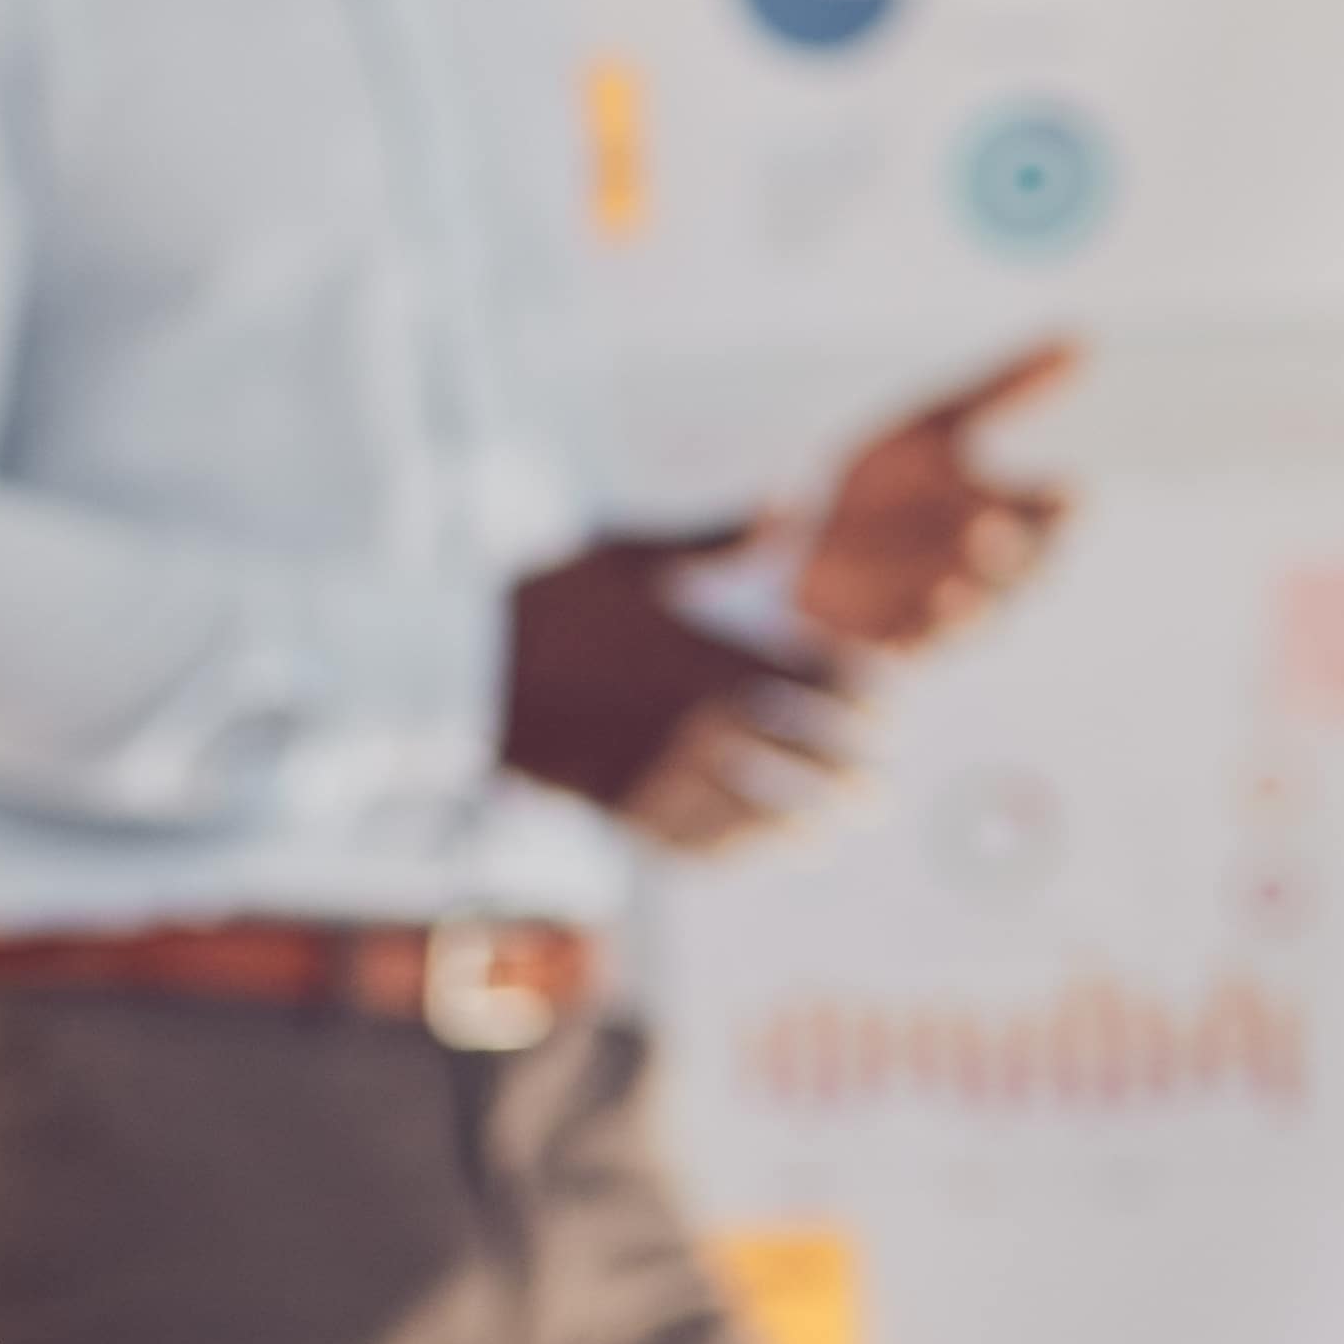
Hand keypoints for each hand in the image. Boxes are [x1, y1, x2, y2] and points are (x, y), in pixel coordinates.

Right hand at [500, 530, 862, 850]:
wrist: (458, 669)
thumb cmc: (543, 601)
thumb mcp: (630, 552)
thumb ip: (719, 534)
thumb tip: (790, 494)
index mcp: (711, 653)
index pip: (820, 681)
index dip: (865, 698)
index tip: (885, 710)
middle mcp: (699, 719)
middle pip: (807, 754)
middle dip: (852, 772)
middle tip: (878, 788)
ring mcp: (661, 770)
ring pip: (759, 807)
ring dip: (804, 822)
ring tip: (832, 830)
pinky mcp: (620, 806)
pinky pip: (694, 840)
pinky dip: (733, 849)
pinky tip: (753, 850)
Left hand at [787, 338, 1079, 654]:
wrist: (807, 532)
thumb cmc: (891, 480)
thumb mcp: (936, 425)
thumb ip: (1004, 388)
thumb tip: (1081, 338)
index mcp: (1008, 512)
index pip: (1055, 513)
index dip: (1059, 506)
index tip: (1064, 491)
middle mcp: (986, 569)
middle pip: (1022, 572)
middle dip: (1009, 555)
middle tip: (986, 530)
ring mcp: (944, 610)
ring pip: (974, 619)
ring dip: (966, 609)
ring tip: (951, 591)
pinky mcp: (895, 643)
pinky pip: (911, 651)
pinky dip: (907, 643)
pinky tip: (894, 637)